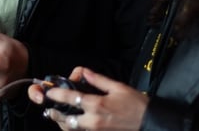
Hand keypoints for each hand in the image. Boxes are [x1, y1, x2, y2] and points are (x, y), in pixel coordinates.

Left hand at [30, 67, 147, 130]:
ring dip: (63, 123)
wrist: (149, 122)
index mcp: (97, 105)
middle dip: (55, 113)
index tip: (49, 92)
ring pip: (72, 128)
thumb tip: (85, 73)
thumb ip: (98, 80)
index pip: (70, 98)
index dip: (56, 94)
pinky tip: (74, 123)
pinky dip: (75, 128)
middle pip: (66, 118)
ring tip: (58, 116)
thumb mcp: (118, 87)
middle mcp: (93, 120)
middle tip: (50, 108)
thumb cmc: (136, 105)